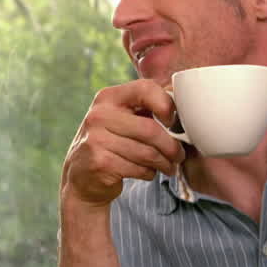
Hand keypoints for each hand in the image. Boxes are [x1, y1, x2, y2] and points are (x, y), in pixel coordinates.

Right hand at [61, 80, 185, 208]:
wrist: (81, 177)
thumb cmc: (110, 144)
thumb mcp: (120, 119)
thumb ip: (145, 108)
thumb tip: (185, 104)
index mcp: (107, 97)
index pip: (145, 88)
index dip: (165, 104)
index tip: (171, 121)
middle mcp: (98, 115)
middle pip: (150, 129)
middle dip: (171, 146)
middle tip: (179, 155)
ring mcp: (96, 139)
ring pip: (147, 153)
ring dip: (164, 163)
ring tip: (168, 166)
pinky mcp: (99, 163)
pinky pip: (138, 168)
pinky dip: (149, 173)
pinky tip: (146, 172)